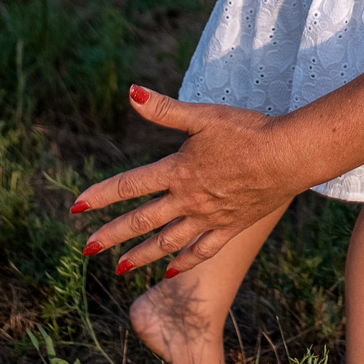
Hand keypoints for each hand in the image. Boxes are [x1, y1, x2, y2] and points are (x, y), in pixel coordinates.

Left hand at [72, 88, 301, 275]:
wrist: (288, 156)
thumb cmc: (248, 131)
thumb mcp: (203, 116)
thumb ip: (164, 109)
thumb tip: (130, 92)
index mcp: (177, 171)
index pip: (129, 185)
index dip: (100, 196)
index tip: (75, 209)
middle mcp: (187, 200)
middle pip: (141, 221)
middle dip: (111, 235)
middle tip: (86, 249)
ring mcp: (208, 218)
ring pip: (167, 242)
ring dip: (141, 255)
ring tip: (120, 268)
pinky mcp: (230, 227)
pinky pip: (201, 250)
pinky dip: (182, 262)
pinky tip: (169, 271)